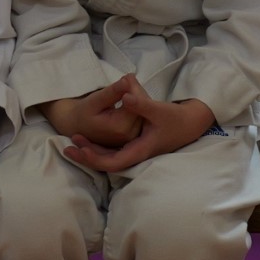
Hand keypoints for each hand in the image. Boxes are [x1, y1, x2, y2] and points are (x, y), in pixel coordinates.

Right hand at [44, 77, 142, 146]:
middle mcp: (131, 135)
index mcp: (121, 127)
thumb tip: (128, 79)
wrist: (79, 128)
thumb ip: (112, 92)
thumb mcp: (94, 100)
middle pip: (142, 108)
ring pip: (144, 111)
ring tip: (127, 85)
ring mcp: (134, 136)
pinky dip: (136, 104)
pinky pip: (141, 115)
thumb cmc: (84, 113)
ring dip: (138, 96)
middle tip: (129, 77)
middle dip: (137, 91)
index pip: (136, 103)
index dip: (133, 88)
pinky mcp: (135, 134)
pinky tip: (128, 96)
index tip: (128, 76)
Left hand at [63, 91, 218, 173]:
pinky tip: (89, 139)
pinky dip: (100, 146)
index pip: (113, 163)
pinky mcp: (135, 145)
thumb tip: (124, 96)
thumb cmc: (177, 118)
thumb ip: (141, 104)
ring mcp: (135, 151)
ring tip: (73, 141)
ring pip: (109, 157)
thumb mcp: (159, 110)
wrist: (192, 123)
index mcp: (140, 150)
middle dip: (86, 156)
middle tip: (67, 147)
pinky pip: (113, 150)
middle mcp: (136, 154)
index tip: (80, 148)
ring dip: (91, 151)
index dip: (94, 158)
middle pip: (106, 163)